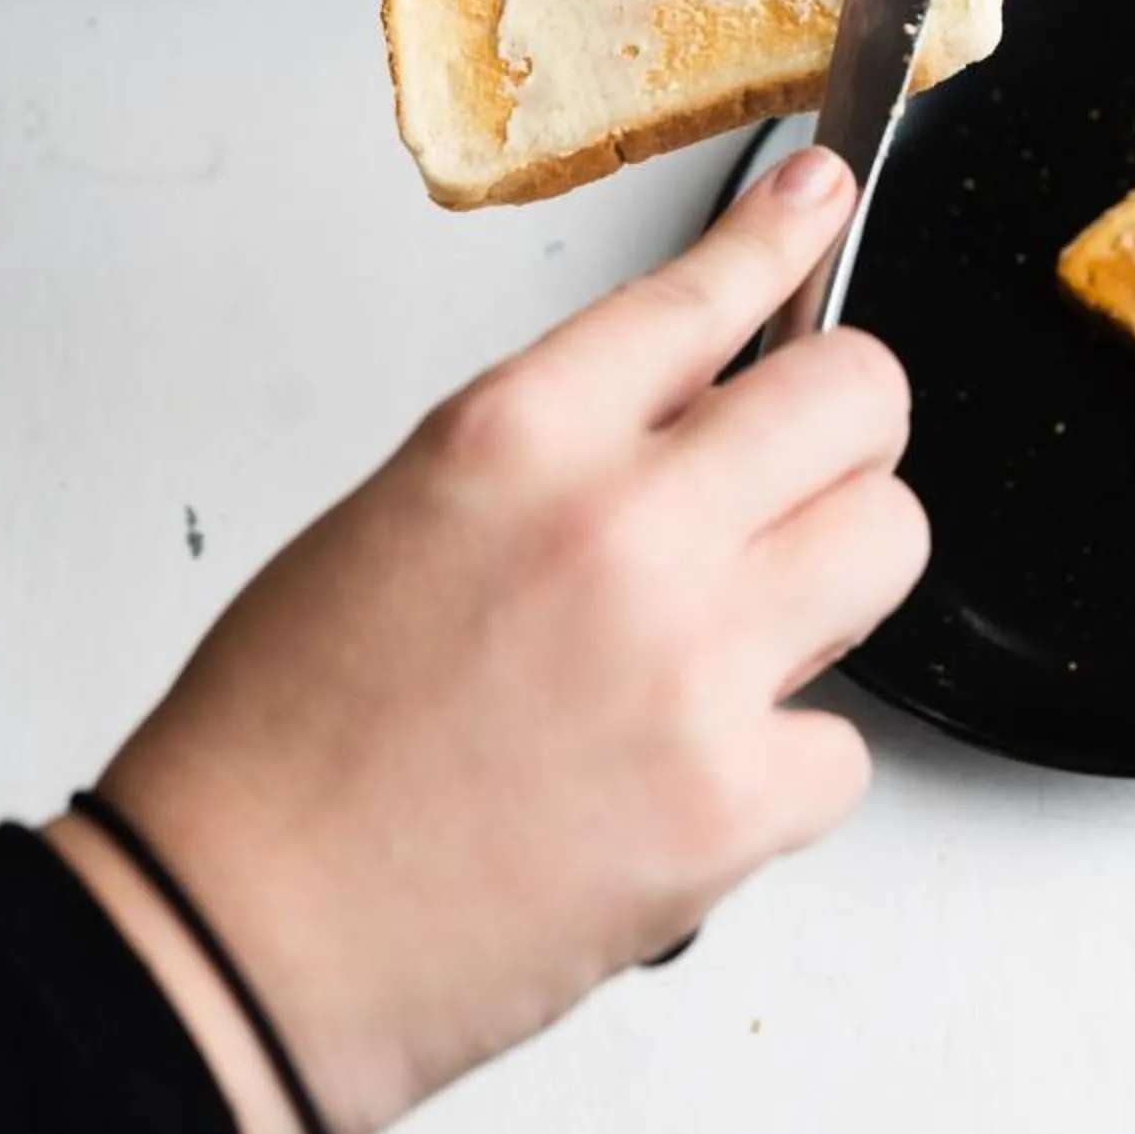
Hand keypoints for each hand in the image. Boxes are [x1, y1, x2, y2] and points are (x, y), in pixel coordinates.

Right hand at [48, 151, 924, 1133]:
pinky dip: (786, 766)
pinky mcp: (733, 803)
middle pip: (857, 397)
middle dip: (844, 428)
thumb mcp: (405, 514)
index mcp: (518, 435)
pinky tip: (691, 780)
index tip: (822, 197)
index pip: (703, 292)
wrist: (243, 936)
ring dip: (835, 578)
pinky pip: (849, 742)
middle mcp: (622, 526)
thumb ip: (559, 447)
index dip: (783, 237)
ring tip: (744, 635)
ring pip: (891, 542)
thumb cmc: (289, 741)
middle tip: (798, 478)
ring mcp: (694, 663)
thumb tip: (691, 412)